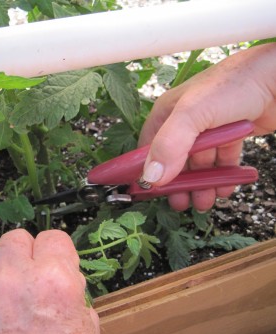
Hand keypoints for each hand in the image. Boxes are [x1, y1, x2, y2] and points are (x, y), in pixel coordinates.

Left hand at [0, 229, 99, 333]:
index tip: (56, 262)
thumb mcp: (84, 328)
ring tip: (6, 280)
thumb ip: (76, 294)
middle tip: (32, 273)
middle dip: (27, 253)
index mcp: (54, 281)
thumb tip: (67, 278)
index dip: (58, 252)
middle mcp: (17, 276)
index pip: (55, 238)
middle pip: (18, 238)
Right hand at [138, 42, 275, 210]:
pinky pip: (222, 160)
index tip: (148, 191)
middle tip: (180, 202)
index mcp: (168, 112)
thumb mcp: (193, 114)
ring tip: (204, 202)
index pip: (148, 147)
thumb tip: (151, 177)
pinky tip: (224, 188)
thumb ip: (170, 145)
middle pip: (174, 160)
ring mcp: (209, 129)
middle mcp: (186, 121)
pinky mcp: (231, 135)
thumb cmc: (236, 84)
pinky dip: (222, 176)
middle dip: (177, 183)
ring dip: (201, 184)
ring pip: (199, 163)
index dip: (146, 170)